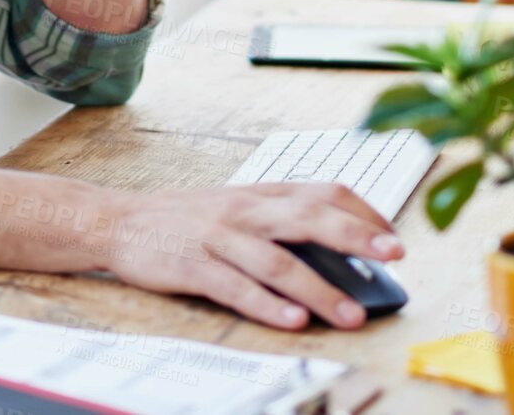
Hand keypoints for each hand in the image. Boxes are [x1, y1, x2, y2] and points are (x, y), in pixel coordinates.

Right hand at [98, 183, 403, 330]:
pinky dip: (267, 306)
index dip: (363, 212)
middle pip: (308, 218)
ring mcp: (219, 238)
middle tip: (393, 257)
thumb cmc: (188, 217)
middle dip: (355, 237)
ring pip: (277, 262)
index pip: (324, 191)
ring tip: (351, 314)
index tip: (394, 237)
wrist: (119, 221)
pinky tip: (293, 321)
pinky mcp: (193, 268)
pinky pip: (236, 288)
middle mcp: (245, 210)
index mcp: (262, 193)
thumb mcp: (239, 204)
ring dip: (318, 289)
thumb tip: (341, 245)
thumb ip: (283, 217)